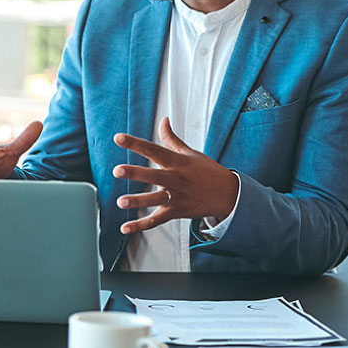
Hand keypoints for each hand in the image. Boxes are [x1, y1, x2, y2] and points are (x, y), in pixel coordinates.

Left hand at [112, 117, 237, 232]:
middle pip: (154, 175)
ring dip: (138, 201)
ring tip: (121, 202)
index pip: (153, 149)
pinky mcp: (177, 212)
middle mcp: (176, 179)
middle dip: (135, 173)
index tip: (118, 138)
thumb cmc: (207, 171)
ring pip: (155, 199)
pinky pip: (157, 220)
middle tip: (117, 170)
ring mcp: (177, 197)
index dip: (135, 143)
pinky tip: (125, 228)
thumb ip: (172, 139)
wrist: (229, 194)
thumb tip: (163, 120)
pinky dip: (141, 225)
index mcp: (177, 162)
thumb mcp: (190, 153)